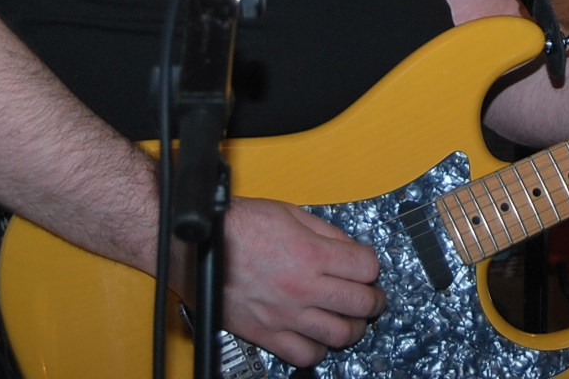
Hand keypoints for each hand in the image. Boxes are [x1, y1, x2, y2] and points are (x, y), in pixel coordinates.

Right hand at [217, 197, 385, 367]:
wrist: (194, 247)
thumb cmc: (234, 226)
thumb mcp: (288, 213)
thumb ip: (324, 232)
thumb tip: (348, 247)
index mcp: (311, 254)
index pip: (367, 267)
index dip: (371, 265)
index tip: (367, 266)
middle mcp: (302, 288)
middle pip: (361, 303)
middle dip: (373, 299)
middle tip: (371, 296)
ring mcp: (285, 315)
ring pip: (340, 334)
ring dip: (354, 326)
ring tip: (351, 318)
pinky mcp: (266, 333)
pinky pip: (304, 355)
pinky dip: (319, 350)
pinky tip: (318, 336)